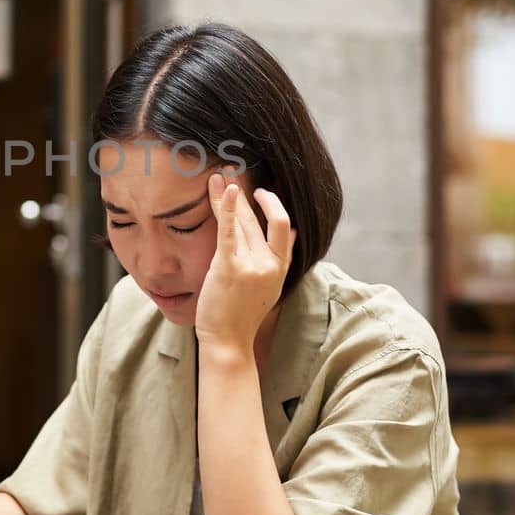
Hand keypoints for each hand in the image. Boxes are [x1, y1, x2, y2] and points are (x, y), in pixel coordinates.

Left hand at [194, 172, 296, 354]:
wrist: (228, 343)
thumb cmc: (241, 317)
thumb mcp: (270, 288)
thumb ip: (280, 260)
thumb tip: (296, 232)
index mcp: (280, 269)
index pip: (284, 229)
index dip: (273, 206)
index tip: (260, 192)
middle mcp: (270, 264)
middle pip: (262, 219)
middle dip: (250, 193)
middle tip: (234, 170)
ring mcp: (252, 265)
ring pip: (244, 221)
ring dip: (230, 194)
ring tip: (217, 175)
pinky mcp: (230, 267)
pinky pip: (230, 231)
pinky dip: (229, 208)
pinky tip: (227, 190)